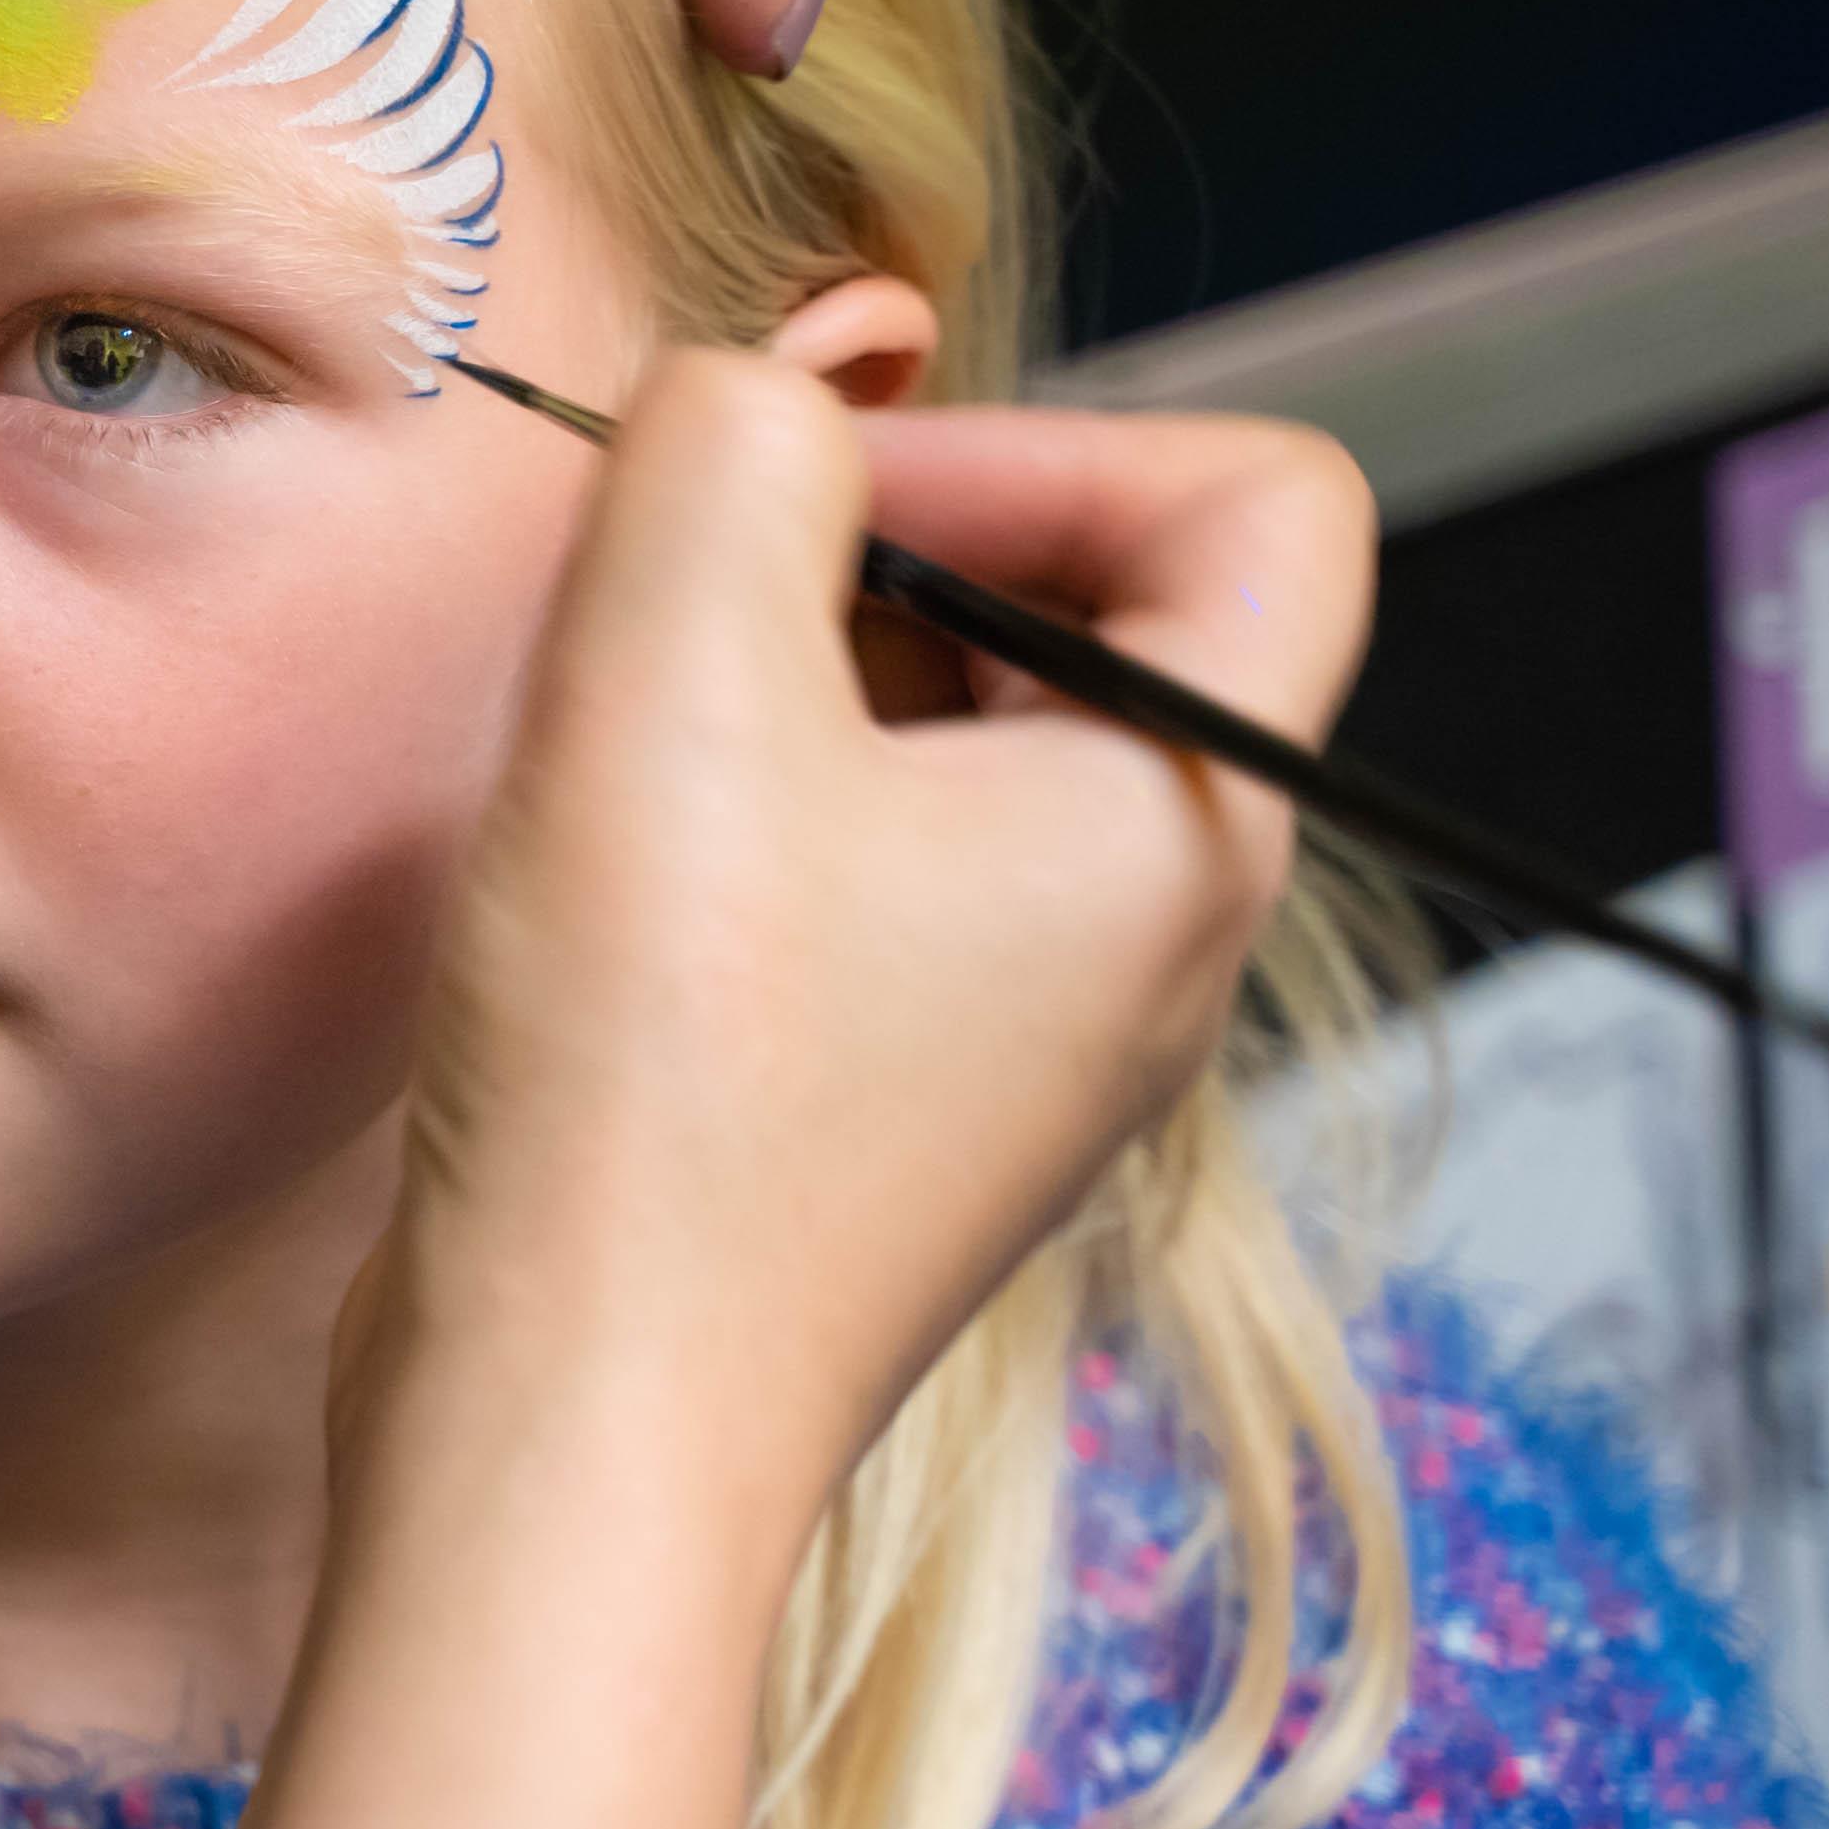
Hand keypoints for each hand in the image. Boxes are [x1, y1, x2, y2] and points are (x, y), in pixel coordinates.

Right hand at [356, 354, 1373, 1572]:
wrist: (568, 1433)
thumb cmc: (650, 1091)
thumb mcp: (664, 665)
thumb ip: (730, 445)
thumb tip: (766, 395)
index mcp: (1190, 822)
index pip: (1261, 499)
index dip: (1047, 438)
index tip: (834, 503)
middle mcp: (1159, 931)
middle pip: (1098, 606)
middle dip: (882, 552)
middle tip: (691, 608)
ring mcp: (1039, 1031)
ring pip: (968, 739)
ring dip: (791, 683)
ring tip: (628, 747)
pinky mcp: (905, 1099)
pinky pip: (879, 871)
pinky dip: (752, 816)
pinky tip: (613, 877)